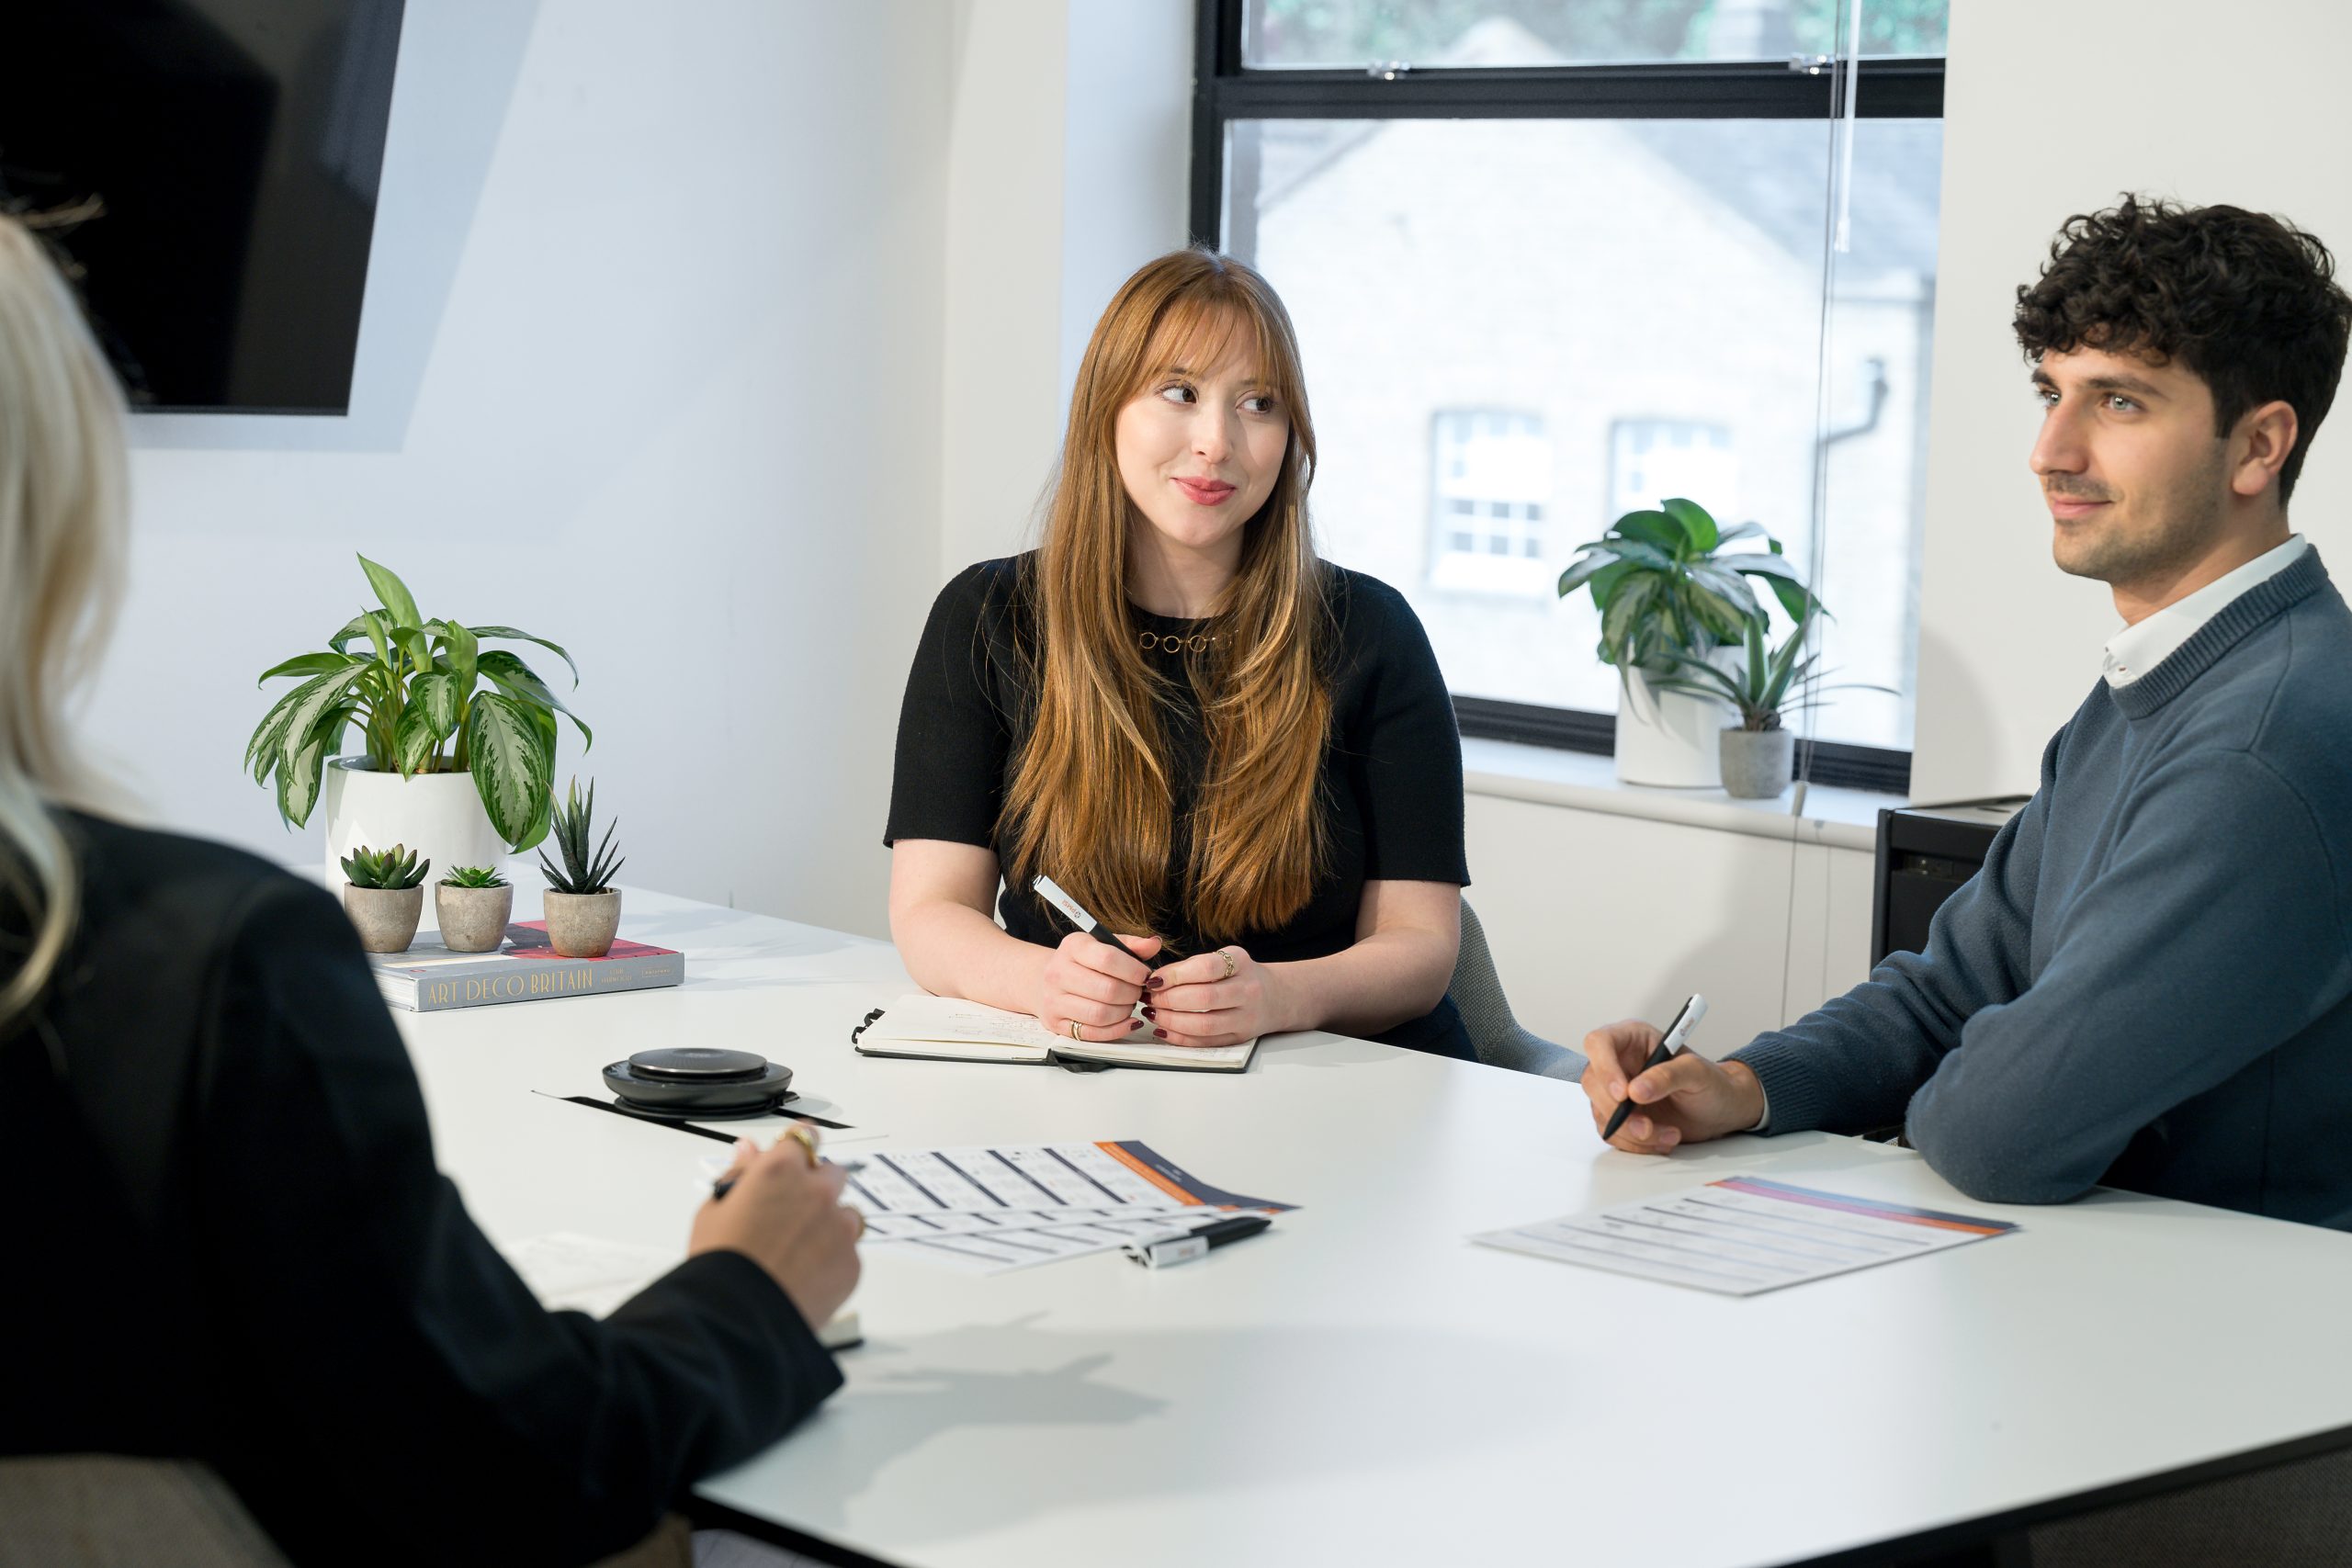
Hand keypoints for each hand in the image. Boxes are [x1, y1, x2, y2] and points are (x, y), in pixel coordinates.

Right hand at [689, 1125, 862, 1328]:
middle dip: (816, 1187)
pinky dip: (832, 1259)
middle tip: (791, 1215)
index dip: (799, 1148)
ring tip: (798, 1252)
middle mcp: (818, 1191)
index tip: (797, 1155)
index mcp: (781, 1171)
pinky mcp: (852, 1262)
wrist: (737, 1317)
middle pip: (832, 1173)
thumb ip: (739, 1173)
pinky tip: (805, 1275)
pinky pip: (848, 1251)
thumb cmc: (719, 1263)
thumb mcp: (715, 1209)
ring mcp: (840, 1227)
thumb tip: (749, 1148)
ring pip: (846, 1213)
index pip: (804, 1137)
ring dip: (829, 1224)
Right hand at [1037, 930, 1162, 1041]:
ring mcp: (1054, 1000)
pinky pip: (1093, 1033)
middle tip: (1138, 992)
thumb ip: (1131, 945)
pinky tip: (1127, 1021)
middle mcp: (1058, 972)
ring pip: (1100, 1014)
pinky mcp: (1056, 1023)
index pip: (1108, 959)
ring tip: (1129, 1004)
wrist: (1044, 979)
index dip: (1134, 970)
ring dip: (1124, 1012)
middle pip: (1107, 990)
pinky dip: (1116, 1030)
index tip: (1145, 975)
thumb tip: (1154, 943)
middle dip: (1132, 993)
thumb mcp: (1104, 945)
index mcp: (1073, 946)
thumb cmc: (1082, 962)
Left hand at [1146, 944, 1284, 1048]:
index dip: (1175, 974)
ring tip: (1153, 1014)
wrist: (1274, 997)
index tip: (1154, 979)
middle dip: (1169, 1000)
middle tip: (1150, 998)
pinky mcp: (1239, 1038)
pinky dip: (1180, 1038)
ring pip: (1204, 1025)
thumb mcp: (1224, 959)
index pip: (1206, 968)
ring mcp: (1246, 1017)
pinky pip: (1205, 1042)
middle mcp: (1248, 990)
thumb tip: (1156, 980)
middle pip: (1204, 998)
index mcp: (1241, 963)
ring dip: (1171, 1021)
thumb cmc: (1239, 975)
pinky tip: (1164, 1030)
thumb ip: (1192, 966)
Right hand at [1580, 1019, 1765, 1153]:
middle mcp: (1619, 1062)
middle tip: (1647, 1126)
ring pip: (1601, 1112)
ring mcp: (1616, 1091)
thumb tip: (1636, 1090)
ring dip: (1633, 1132)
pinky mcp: (1620, 1116)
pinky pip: (1613, 1133)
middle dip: (1618, 1111)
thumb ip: (1668, 1076)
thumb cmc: (1712, 1084)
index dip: (1605, 1067)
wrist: (1721, 1111)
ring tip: (1670, 1134)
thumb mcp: (1697, 1073)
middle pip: (1593, 1082)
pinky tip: (1663, 1139)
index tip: (1624, 1094)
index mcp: (1633, 1039)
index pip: (1599, 1043)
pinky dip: (1636, 1143)